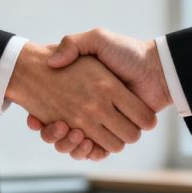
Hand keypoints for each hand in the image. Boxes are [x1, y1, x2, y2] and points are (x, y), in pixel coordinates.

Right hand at [27, 29, 172, 159]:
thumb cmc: (127, 52)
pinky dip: (90, 152)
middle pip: (63, 136)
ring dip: (71, 145)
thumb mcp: (98, 39)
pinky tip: (86, 141)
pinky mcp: (117, 135)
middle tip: (60, 125)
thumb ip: (73, 44)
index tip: (35, 119)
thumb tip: (52, 63)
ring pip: (77, 147)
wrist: (156, 67)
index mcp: (82, 94)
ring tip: (74, 131)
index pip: (51, 114)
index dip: (42, 122)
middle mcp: (91, 112)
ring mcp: (103, 125)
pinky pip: (97, 153)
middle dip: (57, 137)